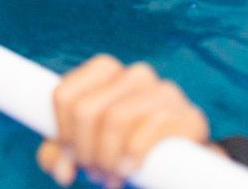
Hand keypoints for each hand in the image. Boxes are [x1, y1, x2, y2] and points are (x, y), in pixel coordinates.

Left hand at [39, 55, 214, 187]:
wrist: (180, 157)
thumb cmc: (124, 144)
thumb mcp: (88, 144)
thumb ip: (62, 152)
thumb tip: (59, 169)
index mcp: (105, 69)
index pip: (64, 96)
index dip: (62, 133)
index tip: (72, 157)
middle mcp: (134, 74)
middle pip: (85, 111)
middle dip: (84, 150)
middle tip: (93, 172)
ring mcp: (164, 91)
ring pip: (115, 119)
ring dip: (106, 157)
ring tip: (109, 177)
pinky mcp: (188, 115)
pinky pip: (150, 129)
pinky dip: (133, 153)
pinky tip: (129, 169)